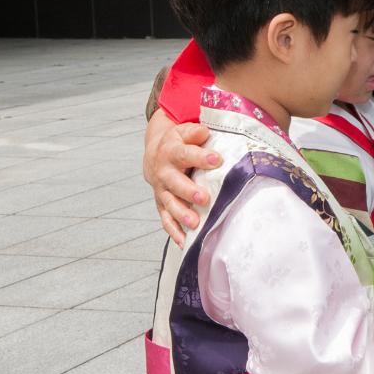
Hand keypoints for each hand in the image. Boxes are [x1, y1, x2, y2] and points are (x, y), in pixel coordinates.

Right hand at [143, 111, 220, 245]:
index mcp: (171, 152)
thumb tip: (204, 131)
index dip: (200, 156)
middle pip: (175, 183)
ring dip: (181, 214)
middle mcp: (164, 173)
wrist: (156, 154)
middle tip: (203, 198)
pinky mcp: (162, 205)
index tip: (217, 159)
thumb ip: (195, 132)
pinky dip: (174, 231)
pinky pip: (166, 220)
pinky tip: (185, 242)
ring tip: (195, 223)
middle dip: (188, 191)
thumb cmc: (180, 143)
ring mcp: (162, 191)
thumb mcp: (185, 132)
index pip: (185, 153)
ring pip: (170, 204)